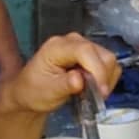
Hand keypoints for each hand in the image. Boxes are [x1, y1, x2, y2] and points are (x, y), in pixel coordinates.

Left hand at [0, 33, 120, 116]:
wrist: (30, 92)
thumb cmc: (34, 91)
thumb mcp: (47, 92)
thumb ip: (65, 85)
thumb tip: (80, 80)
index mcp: (57, 47)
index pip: (86, 51)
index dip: (98, 70)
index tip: (101, 91)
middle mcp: (72, 42)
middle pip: (102, 54)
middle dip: (103, 77)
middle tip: (97, 97)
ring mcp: (82, 47)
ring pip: (108, 59)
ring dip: (106, 79)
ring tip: (94, 93)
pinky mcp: (90, 55)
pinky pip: (107, 64)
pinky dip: (106, 78)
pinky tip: (94, 87)